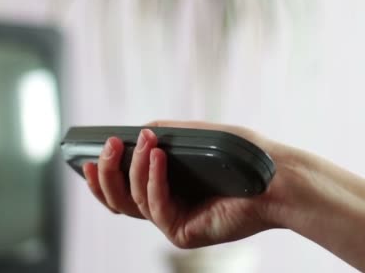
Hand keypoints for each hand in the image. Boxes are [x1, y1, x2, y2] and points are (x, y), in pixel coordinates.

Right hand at [82, 120, 293, 247]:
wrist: (275, 176)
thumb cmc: (241, 155)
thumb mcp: (195, 137)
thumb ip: (165, 132)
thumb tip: (136, 131)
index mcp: (165, 188)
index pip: (122, 188)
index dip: (101, 175)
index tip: (88, 154)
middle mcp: (165, 207)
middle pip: (117, 200)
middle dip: (106, 172)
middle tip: (106, 146)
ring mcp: (172, 221)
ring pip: (132, 203)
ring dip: (132, 169)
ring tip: (141, 141)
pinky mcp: (183, 232)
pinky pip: (156, 206)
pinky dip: (153, 179)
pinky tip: (157, 156)